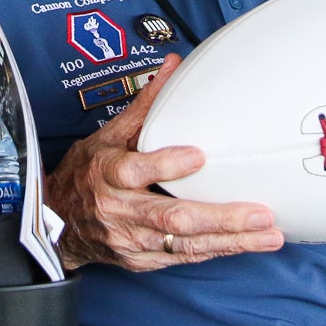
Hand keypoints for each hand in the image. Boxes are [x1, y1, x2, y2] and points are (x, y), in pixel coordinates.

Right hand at [44, 53, 284, 270]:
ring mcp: (131, 240)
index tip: (199, 156)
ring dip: (229, 241)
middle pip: (170, 217)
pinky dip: (217, 252)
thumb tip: (173, 65)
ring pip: (184, 245)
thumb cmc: (86, 174)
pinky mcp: (142, 261)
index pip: (134, 170)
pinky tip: (246, 245)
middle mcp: (119, 210)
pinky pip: (183, 258)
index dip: (166, 165)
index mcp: (107, 174)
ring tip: (268, 235)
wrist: (56, 223)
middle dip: (219, 218)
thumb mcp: (108, 135)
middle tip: (259, 214)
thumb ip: (146, 106)